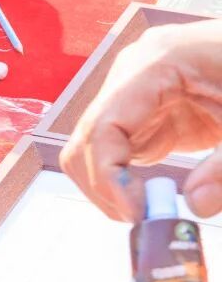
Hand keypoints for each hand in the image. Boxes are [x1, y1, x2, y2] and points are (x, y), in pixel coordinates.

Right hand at [59, 19, 221, 221]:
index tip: (137, 211)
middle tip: (142, 218)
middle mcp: (130, 74)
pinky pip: (112, 147)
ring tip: (148, 209)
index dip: (109, 174)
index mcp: (155, 64)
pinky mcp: (140, 108)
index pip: (103, 124)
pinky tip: (150, 195)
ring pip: (90, 146)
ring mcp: (131, 90)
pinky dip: (123, 178)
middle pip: (87, 138)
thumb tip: (195, 205)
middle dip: (105, 185)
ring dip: (108, 183)